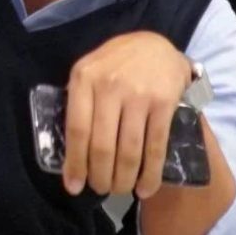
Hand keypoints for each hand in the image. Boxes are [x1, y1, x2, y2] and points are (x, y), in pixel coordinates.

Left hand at [62, 31, 197, 197]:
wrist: (155, 45)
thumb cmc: (116, 64)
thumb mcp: (89, 72)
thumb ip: (80, 103)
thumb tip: (70, 153)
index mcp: (84, 78)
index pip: (77, 130)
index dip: (76, 164)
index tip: (74, 186)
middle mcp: (110, 86)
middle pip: (102, 145)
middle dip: (100, 176)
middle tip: (101, 189)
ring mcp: (139, 95)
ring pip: (129, 150)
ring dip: (123, 179)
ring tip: (119, 190)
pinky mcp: (164, 103)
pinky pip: (155, 146)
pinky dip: (150, 174)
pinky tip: (145, 188)